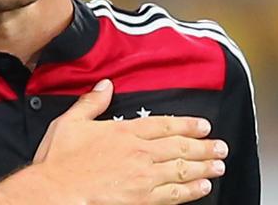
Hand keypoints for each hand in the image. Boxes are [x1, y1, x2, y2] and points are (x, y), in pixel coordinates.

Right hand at [31, 79, 227, 203]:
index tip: (203, 125)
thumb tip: (106, 84)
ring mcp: (142, 176)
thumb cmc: (60, 157)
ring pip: (181, 170)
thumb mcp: (71, 121)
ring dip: (204, 166)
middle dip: (204, 146)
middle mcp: (139, 152)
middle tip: (221, 146)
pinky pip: (174, 194)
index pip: (163, 125)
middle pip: (179, 147)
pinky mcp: (141, 198)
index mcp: (124, 131)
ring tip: (219, 164)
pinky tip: (203, 187)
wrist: (56, 189)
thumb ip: (92, 102)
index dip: (186, 124)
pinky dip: (191, 190)